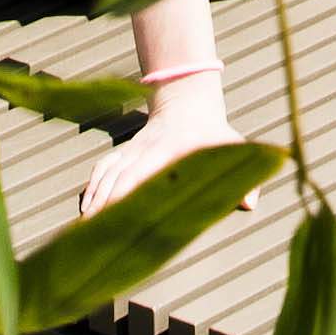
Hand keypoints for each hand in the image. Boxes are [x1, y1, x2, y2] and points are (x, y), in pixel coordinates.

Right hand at [81, 85, 237, 217]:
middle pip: (118, 177)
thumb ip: (243, 174)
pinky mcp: (125, 151)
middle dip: (105, 204)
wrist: (189, 101)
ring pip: (107, 172)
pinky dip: (93, 187)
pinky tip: (87, 208)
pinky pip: (103, 167)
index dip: (128, 195)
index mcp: (167, 150)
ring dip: (95, 199)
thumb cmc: (213, 131)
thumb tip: (250, 202)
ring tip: (85, 228)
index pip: (142, 173)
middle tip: (93, 233)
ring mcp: (132, 149)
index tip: (120, 219)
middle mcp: (144, 149)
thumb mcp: (232, 145)